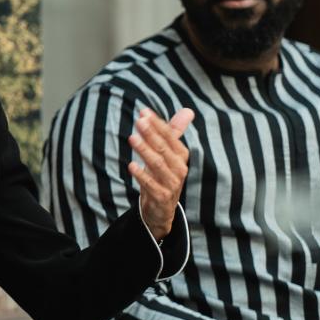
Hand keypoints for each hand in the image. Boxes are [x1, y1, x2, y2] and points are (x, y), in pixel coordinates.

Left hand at [128, 107, 193, 240]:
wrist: (161, 208)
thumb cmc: (163, 174)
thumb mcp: (169, 153)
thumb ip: (174, 132)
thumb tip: (188, 110)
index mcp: (181, 155)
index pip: (170, 136)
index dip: (157, 124)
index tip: (143, 112)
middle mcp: (179, 168)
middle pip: (164, 149)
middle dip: (151, 134)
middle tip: (139, 121)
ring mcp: (172, 183)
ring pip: (157, 165)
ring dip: (145, 151)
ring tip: (132, 138)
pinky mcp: (162, 197)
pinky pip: (151, 185)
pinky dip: (142, 175)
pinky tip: (131, 165)